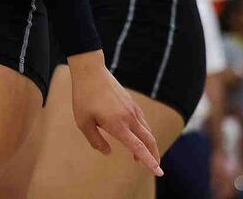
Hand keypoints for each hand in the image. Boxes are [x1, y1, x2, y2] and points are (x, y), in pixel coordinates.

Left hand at [68, 52, 161, 175]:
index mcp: (118, 125)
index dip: (149, 161)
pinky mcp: (130, 101)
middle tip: (155, 167)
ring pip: (147, 130)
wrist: (90, 70)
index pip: (138, 147)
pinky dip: (144, 132)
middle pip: (149, 140)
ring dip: (148, 144)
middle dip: (154, 156)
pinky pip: (142, 120)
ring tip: (137, 155)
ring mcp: (132, 108)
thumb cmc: (84, 96)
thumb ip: (95, 140)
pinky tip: (136, 134)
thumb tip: (107, 153)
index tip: (159, 172)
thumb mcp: (83, 122)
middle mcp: (129, 117)